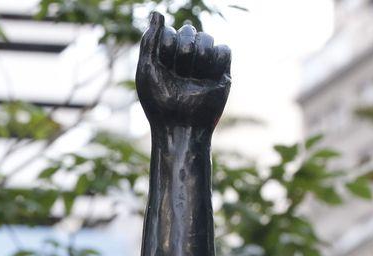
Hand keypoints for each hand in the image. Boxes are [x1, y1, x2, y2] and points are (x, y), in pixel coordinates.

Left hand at [136, 12, 230, 130]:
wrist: (181, 126)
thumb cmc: (159, 101)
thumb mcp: (148, 69)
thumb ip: (150, 40)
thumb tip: (157, 12)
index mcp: (165, 55)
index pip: (170, 32)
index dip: (168, 46)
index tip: (164, 66)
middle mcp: (185, 57)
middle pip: (190, 31)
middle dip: (183, 52)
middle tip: (179, 75)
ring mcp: (204, 64)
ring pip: (208, 38)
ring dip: (200, 56)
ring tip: (194, 78)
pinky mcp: (222, 72)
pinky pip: (224, 49)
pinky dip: (216, 61)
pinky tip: (209, 77)